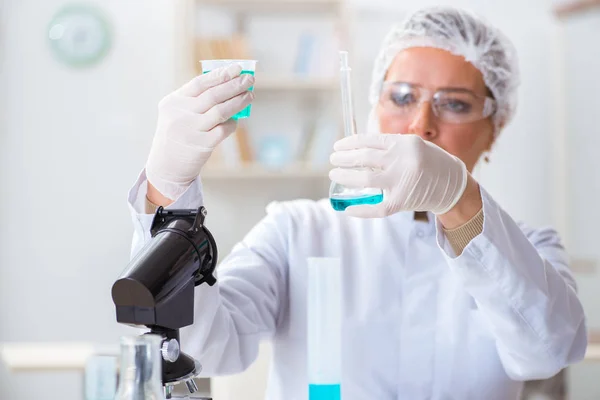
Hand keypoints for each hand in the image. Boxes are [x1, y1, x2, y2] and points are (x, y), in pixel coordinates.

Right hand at [145, 64, 254, 199]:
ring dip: (239, 101)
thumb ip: (197, 100)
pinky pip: (223, 129)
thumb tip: (229, 85)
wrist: (167, 165)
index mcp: (173, 102)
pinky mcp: (202, 145)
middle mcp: (181, 114)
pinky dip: (233, 122)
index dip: (220, 74)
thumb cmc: (178, 134)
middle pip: (213, 95)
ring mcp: (191, 130)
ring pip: (221, 111)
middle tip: (249, 79)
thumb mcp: (177, 113)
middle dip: (234, 85)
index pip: (200, 83)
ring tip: (250, 95)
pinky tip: (237, 118)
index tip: (237, 68)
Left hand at [329, 134, 467, 217]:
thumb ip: (390, 146)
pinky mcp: (402, 201)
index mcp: (405, 143)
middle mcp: (403, 160)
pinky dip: (360, 209)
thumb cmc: (429, 163)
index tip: (338, 146)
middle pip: (364, 158)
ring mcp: (402, 182)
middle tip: (332, 160)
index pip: (369, 140)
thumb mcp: (413, 146)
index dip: (350, 143)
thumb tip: (358, 147)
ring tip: (334, 174)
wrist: (453, 185)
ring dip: (345, 177)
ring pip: (365, 180)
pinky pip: (377, 208)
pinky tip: (347, 209)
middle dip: (344, 159)